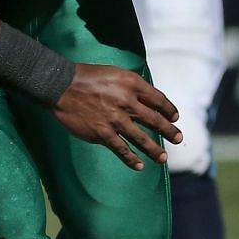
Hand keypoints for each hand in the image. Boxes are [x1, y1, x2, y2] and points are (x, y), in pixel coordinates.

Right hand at [49, 63, 179, 170]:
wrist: (60, 85)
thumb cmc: (86, 77)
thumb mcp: (114, 73)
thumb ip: (131, 85)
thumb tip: (146, 98)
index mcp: (132, 84)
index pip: (158, 99)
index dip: (169, 109)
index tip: (174, 117)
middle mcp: (127, 102)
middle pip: (154, 119)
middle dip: (169, 131)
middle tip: (179, 138)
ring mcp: (115, 119)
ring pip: (141, 138)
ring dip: (154, 149)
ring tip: (163, 158)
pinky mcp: (102, 133)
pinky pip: (121, 149)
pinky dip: (131, 158)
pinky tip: (139, 166)